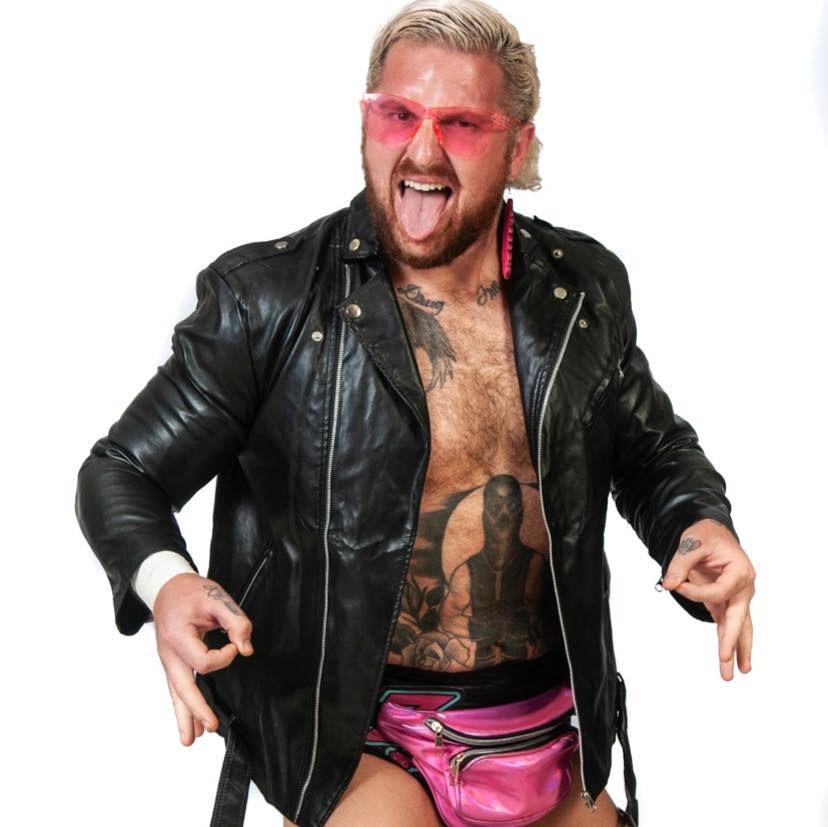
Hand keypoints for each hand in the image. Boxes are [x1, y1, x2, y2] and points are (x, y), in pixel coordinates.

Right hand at [153, 572, 253, 745]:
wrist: (167, 587)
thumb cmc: (191, 591)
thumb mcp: (216, 598)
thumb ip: (235, 621)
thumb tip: (245, 648)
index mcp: (177, 636)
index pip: (203, 661)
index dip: (225, 657)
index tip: (234, 644)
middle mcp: (168, 653)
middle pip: (182, 687)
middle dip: (196, 709)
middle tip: (210, 727)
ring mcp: (168, 660)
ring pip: (175, 693)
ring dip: (184, 716)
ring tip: (190, 740)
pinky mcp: (172, 662)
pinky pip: (176, 688)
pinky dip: (182, 706)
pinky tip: (189, 724)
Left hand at [661, 518, 755, 680]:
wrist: (711, 532)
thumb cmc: (705, 535)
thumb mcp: (692, 543)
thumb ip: (680, 564)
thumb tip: (669, 584)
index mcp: (740, 570)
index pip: (720, 592)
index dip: (696, 592)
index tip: (678, 584)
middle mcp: (743, 587)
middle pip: (739, 618)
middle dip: (732, 641)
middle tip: (727, 659)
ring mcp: (736, 596)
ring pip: (739, 627)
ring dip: (736, 649)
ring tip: (735, 673)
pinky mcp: (725, 602)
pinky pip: (728, 624)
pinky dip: (728, 641)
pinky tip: (729, 660)